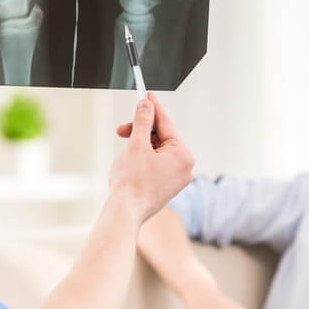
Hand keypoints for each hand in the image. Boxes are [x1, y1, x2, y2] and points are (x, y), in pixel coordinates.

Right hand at [109, 92, 194, 223]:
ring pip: (159, 151)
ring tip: (124, 151)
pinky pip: (159, 164)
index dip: (153, 108)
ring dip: (141, 145)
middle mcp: (186, 166)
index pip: (167, 123)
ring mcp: (178, 178)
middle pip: (163, 137)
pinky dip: (145, 158)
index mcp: (183, 154)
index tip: (147, 95)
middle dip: (141, 131)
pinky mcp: (169, 186)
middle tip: (122, 130)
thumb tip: (146, 105)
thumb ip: (142, 121)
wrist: (125, 213)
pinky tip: (131, 161)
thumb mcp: (136, 145)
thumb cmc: (131, 182)